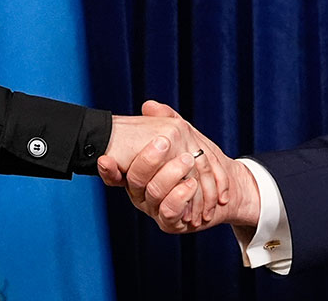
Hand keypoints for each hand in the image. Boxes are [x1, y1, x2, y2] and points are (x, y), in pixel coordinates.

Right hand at [113, 102, 261, 233]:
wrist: (221, 187)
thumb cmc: (194, 160)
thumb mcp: (180, 137)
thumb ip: (165, 122)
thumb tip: (149, 106)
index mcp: (135, 174)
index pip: (114, 172)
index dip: (108, 169)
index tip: (106, 158)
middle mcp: (141, 193)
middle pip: (136, 179)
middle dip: (148, 160)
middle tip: (164, 141)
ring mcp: (155, 208)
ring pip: (154, 192)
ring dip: (170, 174)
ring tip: (186, 159)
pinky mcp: (171, 221)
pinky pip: (171, 210)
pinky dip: (180, 196)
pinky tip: (190, 184)